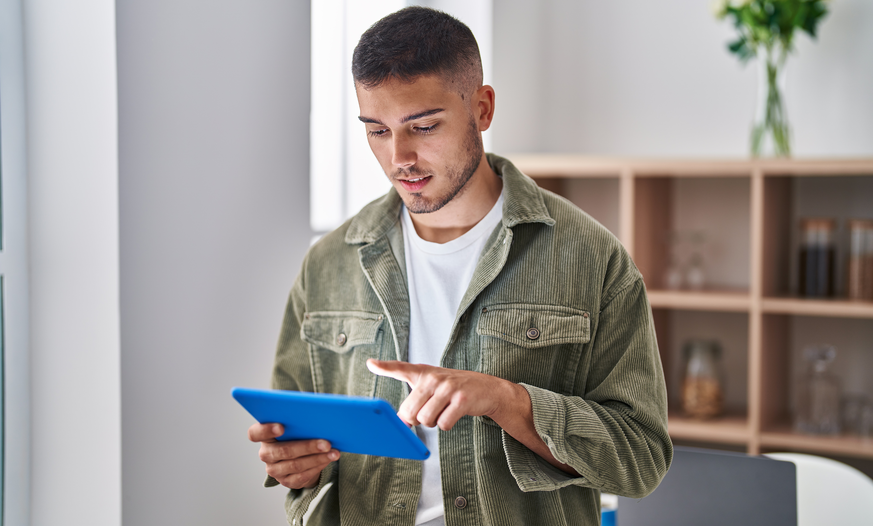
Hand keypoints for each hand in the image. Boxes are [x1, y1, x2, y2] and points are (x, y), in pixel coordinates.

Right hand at [248, 423, 339, 488]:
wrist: (300, 455)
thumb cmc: (297, 434)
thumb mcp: (295, 426)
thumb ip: (298, 421)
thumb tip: (318, 417)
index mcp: (264, 437)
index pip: (255, 433)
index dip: (266, 430)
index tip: (282, 427)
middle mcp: (266, 454)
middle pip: (283, 451)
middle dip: (307, 447)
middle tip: (326, 443)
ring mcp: (275, 470)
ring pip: (296, 465)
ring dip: (317, 458)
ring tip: (333, 452)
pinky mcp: (286, 481)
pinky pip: (302, 476)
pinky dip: (318, 467)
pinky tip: (328, 460)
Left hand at [366, 359, 522, 430]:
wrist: (488, 389)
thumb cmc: (454, 389)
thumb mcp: (433, 388)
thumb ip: (414, 401)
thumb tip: (401, 421)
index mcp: (424, 373)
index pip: (401, 368)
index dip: (384, 366)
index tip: (371, 363)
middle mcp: (434, 378)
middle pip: (410, 411)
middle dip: (417, 419)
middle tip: (429, 412)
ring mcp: (448, 388)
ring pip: (426, 419)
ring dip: (433, 422)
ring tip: (443, 411)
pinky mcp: (461, 400)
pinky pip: (443, 424)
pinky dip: (446, 425)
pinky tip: (454, 414)